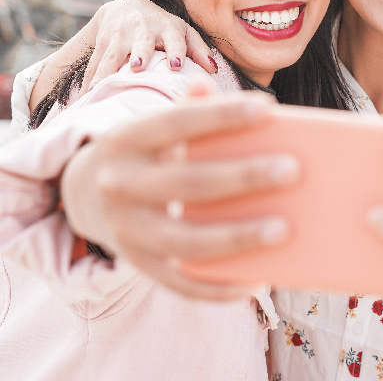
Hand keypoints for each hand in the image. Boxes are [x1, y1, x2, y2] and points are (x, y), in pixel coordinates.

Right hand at [61, 91, 293, 300]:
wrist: (86, 192)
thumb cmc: (150, 150)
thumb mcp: (157, 124)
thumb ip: (194, 106)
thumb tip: (242, 97)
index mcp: (127, 139)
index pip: (177, 122)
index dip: (221, 115)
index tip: (268, 109)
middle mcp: (119, 184)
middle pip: (187, 183)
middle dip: (242, 176)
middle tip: (293, 170)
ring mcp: (126, 230)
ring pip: (184, 241)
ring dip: (236, 237)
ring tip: (284, 230)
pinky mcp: (138, 264)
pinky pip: (180, 283)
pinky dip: (218, 287)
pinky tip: (257, 280)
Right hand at [83, 0, 215, 92]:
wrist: (126, 7)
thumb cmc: (163, 26)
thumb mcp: (182, 32)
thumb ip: (198, 49)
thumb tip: (213, 70)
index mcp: (167, 28)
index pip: (174, 38)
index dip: (175, 50)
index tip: (176, 65)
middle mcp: (142, 29)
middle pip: (141, 42)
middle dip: (139, 53)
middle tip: (137, 68)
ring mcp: (119, 35)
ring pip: (112, 54)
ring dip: (106, 71)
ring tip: (99, 89)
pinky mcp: (101, 42)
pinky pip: (95, 63)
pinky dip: (90, 79)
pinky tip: (87, 95)